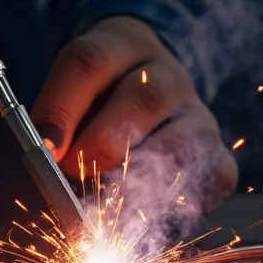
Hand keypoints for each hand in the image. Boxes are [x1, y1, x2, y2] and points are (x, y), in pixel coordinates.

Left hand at [31, 17, 237, 210]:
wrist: (150, 85)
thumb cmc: (100, 96)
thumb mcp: (72, 90)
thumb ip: (58, 122)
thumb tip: (48, 164)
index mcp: (121, 46)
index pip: (89, 64)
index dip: (63, 108)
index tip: (44, 148)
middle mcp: (167, 76)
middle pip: (143, 100)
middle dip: (102, 145)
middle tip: (74, 174)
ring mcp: (198, 115)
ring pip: (179, 146)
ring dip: (138, 183)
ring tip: (106, 206)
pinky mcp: (218, 153)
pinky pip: (213, 178)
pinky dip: (180, 205)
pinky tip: (147, 216)